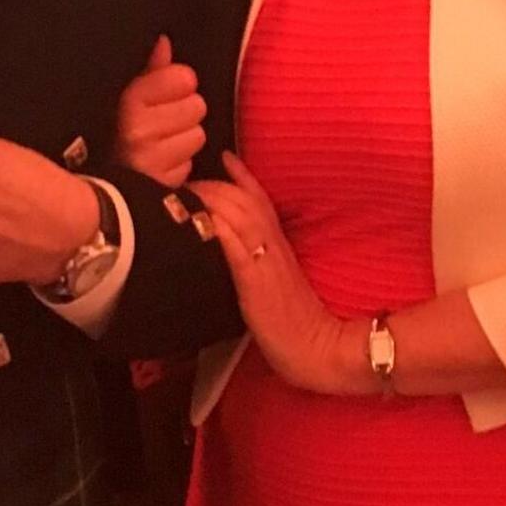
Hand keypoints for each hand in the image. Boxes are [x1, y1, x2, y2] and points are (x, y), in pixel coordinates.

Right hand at [114, 37, 204, 187]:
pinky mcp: (161, 183)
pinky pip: (189, 164)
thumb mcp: (127, 95)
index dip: (179, 84)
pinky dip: (179, 163)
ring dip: (184, 138)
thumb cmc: (113, 130)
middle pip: (197, 106)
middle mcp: (139, 130)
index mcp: (129, 101)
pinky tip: (160, 162)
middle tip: (163, 121)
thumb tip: (164, 42)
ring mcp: (151, 160)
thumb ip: (150, 69)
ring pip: (198, 136)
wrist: (98, 185)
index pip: (184, 78)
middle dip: (184, 113)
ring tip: (161, 142)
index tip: (164, 93)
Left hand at [195, 153, 364, 396]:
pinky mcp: (255, 282)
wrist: (319, 349)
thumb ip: (263, 262)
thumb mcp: (279, 283)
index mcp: (280, 246)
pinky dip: (218, 229)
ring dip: (211, 200)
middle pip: (243, 201)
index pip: (261, 200)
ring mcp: (265, 262)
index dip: (242, 176)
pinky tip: (202, 221)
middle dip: (215, 184)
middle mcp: (274, 246)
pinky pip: (236, 247)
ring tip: (187, 193)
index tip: (225, 156)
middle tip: (189, 179)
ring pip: (238, 216)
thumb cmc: (297, 323)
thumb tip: (240, 251)